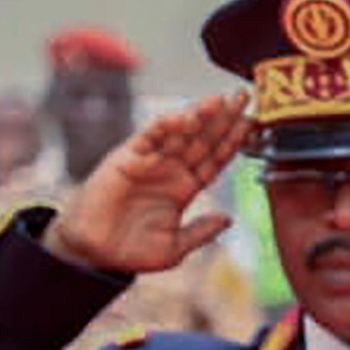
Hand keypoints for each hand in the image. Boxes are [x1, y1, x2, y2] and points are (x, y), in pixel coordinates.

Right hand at [46, 92, 249, 274]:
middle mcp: (171, 170)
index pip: (215, 159)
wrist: (94, 253)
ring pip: (180, 134)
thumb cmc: (132, 250)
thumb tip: (228, 220)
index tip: (254, 124)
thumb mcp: (175, 247)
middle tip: (244, 96)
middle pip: (203, 139)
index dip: (235, 142)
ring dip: (200, 116)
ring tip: (221, 100)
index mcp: (186, 188)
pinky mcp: (127, 159)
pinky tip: (185, 116)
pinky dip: (166, 126)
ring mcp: (150, 162)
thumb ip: (200, 232)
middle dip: (224, 118)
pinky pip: (149, 138)